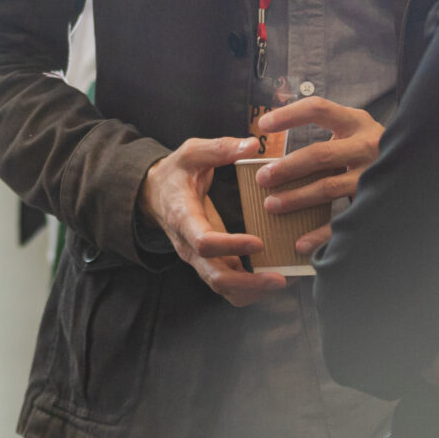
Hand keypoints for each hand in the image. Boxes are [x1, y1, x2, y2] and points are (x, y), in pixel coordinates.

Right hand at [141, 137, 287, 305]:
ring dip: (252, 292)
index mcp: (183, 217)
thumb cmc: (176, 173)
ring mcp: (198, 259)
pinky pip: (227, 287)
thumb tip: (253, 145)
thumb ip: (219, 148)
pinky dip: (250, 290)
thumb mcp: (191, 153)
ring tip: (283, 282)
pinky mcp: (208, 263)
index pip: (203, 242)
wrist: (154, 195)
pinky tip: (273, 282)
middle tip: (281, 278)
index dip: (231, 246)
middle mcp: (188, 246)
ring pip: (222, 288)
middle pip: (214, 277)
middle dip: (248, 283)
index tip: (259, 242)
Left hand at [245, 96, 382, 254]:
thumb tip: (272, 148)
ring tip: (271, 205)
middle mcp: (367, 145)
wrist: (418, 167)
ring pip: (329, 187)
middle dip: (287, 168)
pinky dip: (320, 233)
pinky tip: (300, 242)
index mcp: (356, 122)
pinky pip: (344, 219)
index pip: (318, 109)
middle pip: (320, 155)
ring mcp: (373, 175)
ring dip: (297, 199)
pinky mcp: (375, 201)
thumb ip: (324, 136)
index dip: (289, 115)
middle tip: (262, 178)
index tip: (262, 125)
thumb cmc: (368, 150)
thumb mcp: (352, 132)